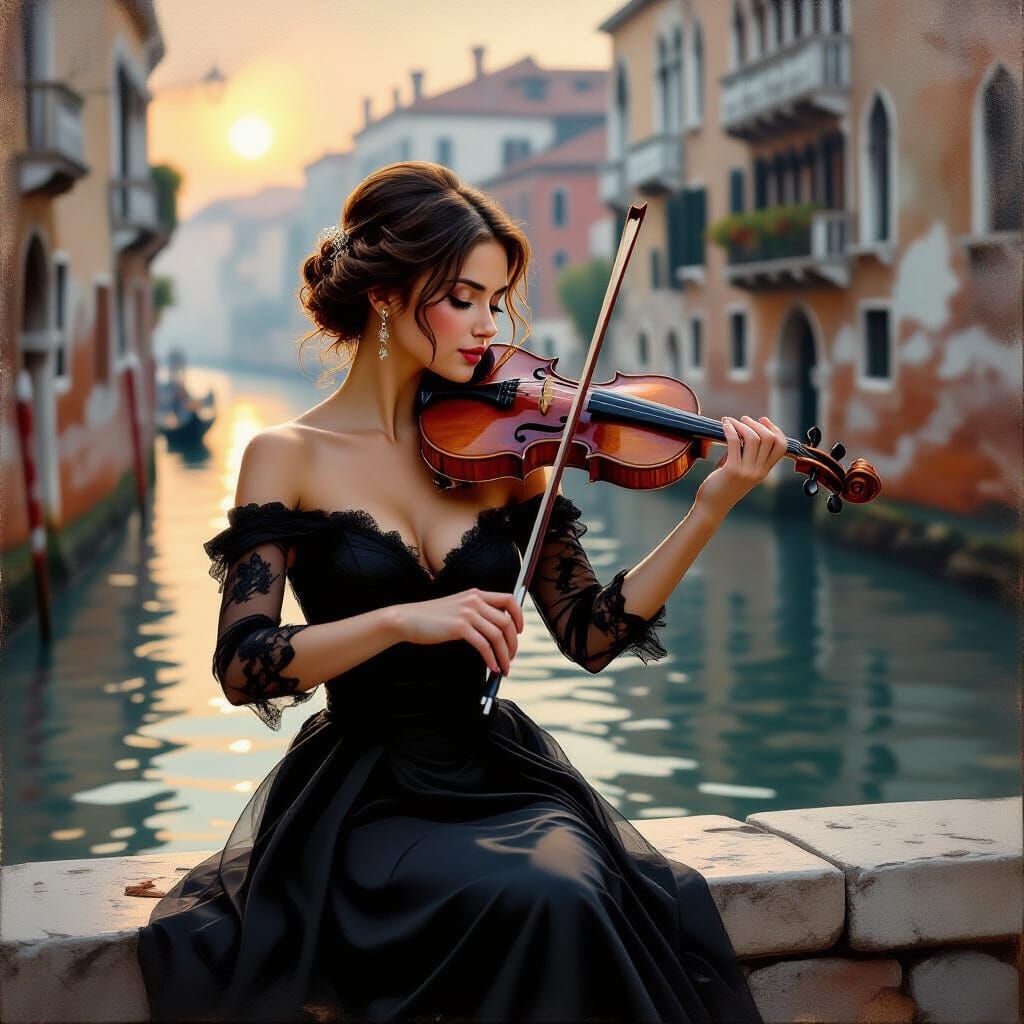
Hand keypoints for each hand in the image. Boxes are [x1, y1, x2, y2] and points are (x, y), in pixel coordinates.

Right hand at [394, 588, 524, 675]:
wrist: (407, 619)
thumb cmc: (431, 618)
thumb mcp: (457, 607)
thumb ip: (475, 612)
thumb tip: (495, 630)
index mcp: (476, 594)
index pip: (509, 599)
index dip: (520, 616)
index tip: (520, 631)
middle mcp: (475, 600)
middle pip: (507, 622)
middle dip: (513, 643)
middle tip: (511, 657)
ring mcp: (467, 613)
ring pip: (498, 635)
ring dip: (504, 655)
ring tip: (504, 667)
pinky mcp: (459, 627)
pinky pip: (484, 645)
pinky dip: (491, 658)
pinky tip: (492, 667)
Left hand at [694, 414, 787, 518]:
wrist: (711, 507)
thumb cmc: (722, 486)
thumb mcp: (740, 469)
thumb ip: (744, 452)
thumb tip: (741, 429)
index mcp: (764, 471)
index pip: (781, 446)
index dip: (775, 429)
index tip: (762, 420)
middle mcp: (759, 471)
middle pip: (768, 438)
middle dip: (756, 424)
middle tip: (743, 419)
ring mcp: (747, 472)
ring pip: (753, 438)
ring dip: (742, 424)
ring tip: (731, 421)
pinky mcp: (732, 470)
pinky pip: (735, 442)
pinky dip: (730, 429)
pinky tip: (724, 424)